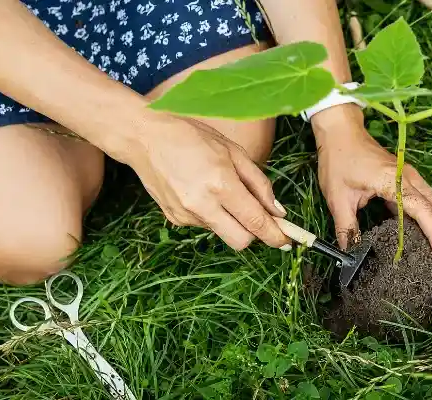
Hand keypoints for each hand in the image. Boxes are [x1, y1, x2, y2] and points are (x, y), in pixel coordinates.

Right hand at [122, 116, 289, 250]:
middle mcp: (202, 205)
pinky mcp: (174, 218)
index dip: (275, 235)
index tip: (288, 241)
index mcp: (221, 184)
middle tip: (261, 219)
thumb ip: (259, 184)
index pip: (255, 222)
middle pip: (240, 241)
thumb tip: (277, 211)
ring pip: (222, 232)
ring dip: (231, 220)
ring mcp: (185, 215)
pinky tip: (202, 191)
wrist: (144, 136)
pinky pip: (204, 225)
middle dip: (255, 234)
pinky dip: (212, 214)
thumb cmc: (193, 136)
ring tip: (221, 189)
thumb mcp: (235, 152)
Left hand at [313, 107, 431, 275]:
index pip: (424, 212)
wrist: (341, 131)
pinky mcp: (408, 181)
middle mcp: (411, 179)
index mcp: (395, 182)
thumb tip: (350, 256)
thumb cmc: (338, 160)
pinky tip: (430, 241)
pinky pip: (428, 203)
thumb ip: (346, 229)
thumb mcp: (337, 197)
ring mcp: (412, 178)